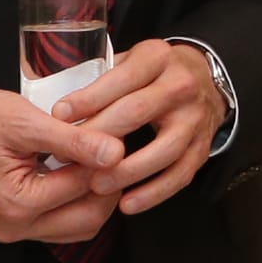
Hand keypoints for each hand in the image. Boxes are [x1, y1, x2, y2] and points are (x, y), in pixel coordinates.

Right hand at [0, 85, 123, 244]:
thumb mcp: (25, 122)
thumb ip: (73, 141)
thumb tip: (115, 152)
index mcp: (17, 204)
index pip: (85, 187)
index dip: (107, 160)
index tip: (117, 135)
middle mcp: (15, 226)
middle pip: (87, 220)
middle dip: (108, 186)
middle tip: (113, 151)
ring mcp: (13, 228)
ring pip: (77, 225)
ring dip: (95, 196)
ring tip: (96, 160)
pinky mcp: (14, 222)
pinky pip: (59, 222)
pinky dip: (76, 200)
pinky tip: (78, 171)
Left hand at [52, 39, 228, 216]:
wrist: (202, 82)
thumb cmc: (151, 76)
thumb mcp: (128, 62)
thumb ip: (100, 82)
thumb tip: (60, 115)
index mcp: (158, 58)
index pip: (122, 77)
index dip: (89, 98)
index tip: (59, 117)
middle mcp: (181, 85)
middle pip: (138, 111)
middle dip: (100, 135)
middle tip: (68, 156)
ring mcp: (196, 118)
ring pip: (164, 148)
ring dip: (127, 170)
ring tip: (96, 185)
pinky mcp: (203, 147)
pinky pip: (180, 174)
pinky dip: (154, 192)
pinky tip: (127, 204)